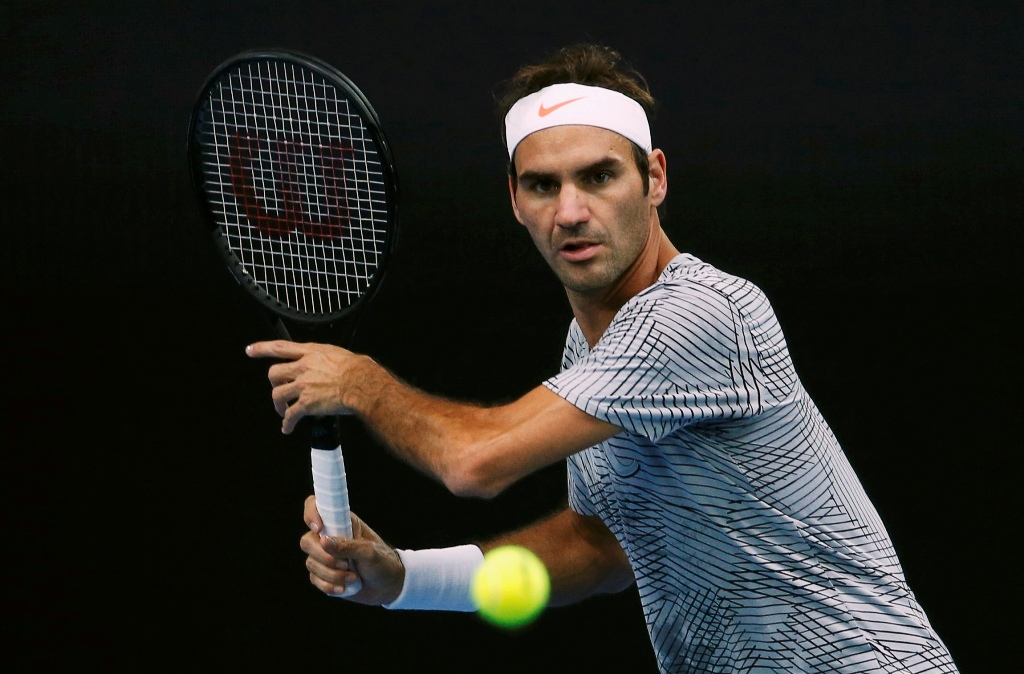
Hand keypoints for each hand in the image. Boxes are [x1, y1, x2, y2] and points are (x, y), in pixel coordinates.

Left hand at [245, 340, 366, 433]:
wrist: (362, 384)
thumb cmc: (358, 369)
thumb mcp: (341, 354)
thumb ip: (330, 358)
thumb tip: (338, 362)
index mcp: (311, 353)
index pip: (280, 348)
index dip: (263, 348)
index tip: (251, 350)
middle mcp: (303, 367)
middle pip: (274, 373)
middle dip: (273, 384)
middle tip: (279, 390)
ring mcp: (303, 386)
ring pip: (277, 394)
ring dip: (278, 404)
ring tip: (283, 411)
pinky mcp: (306, 403)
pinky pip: (291, 415)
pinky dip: (287, 423)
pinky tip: (288, 428)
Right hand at [299, 495, 404, 604]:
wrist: (388, 586)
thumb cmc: (382, 562)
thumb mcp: (370, 552)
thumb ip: (347, 546)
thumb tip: (322, 540)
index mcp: (341, 521)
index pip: (315, 507)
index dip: (311, 514)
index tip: (320, 530)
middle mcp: (329, 536)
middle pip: (307, 541)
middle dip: (324, 557)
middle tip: (346, 564)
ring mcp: (324, 556)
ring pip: (311, 563)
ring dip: (332, 574)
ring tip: (353, 578)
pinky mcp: (323, 574)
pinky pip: (315, 579)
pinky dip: (329, 586)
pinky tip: (343, 589)